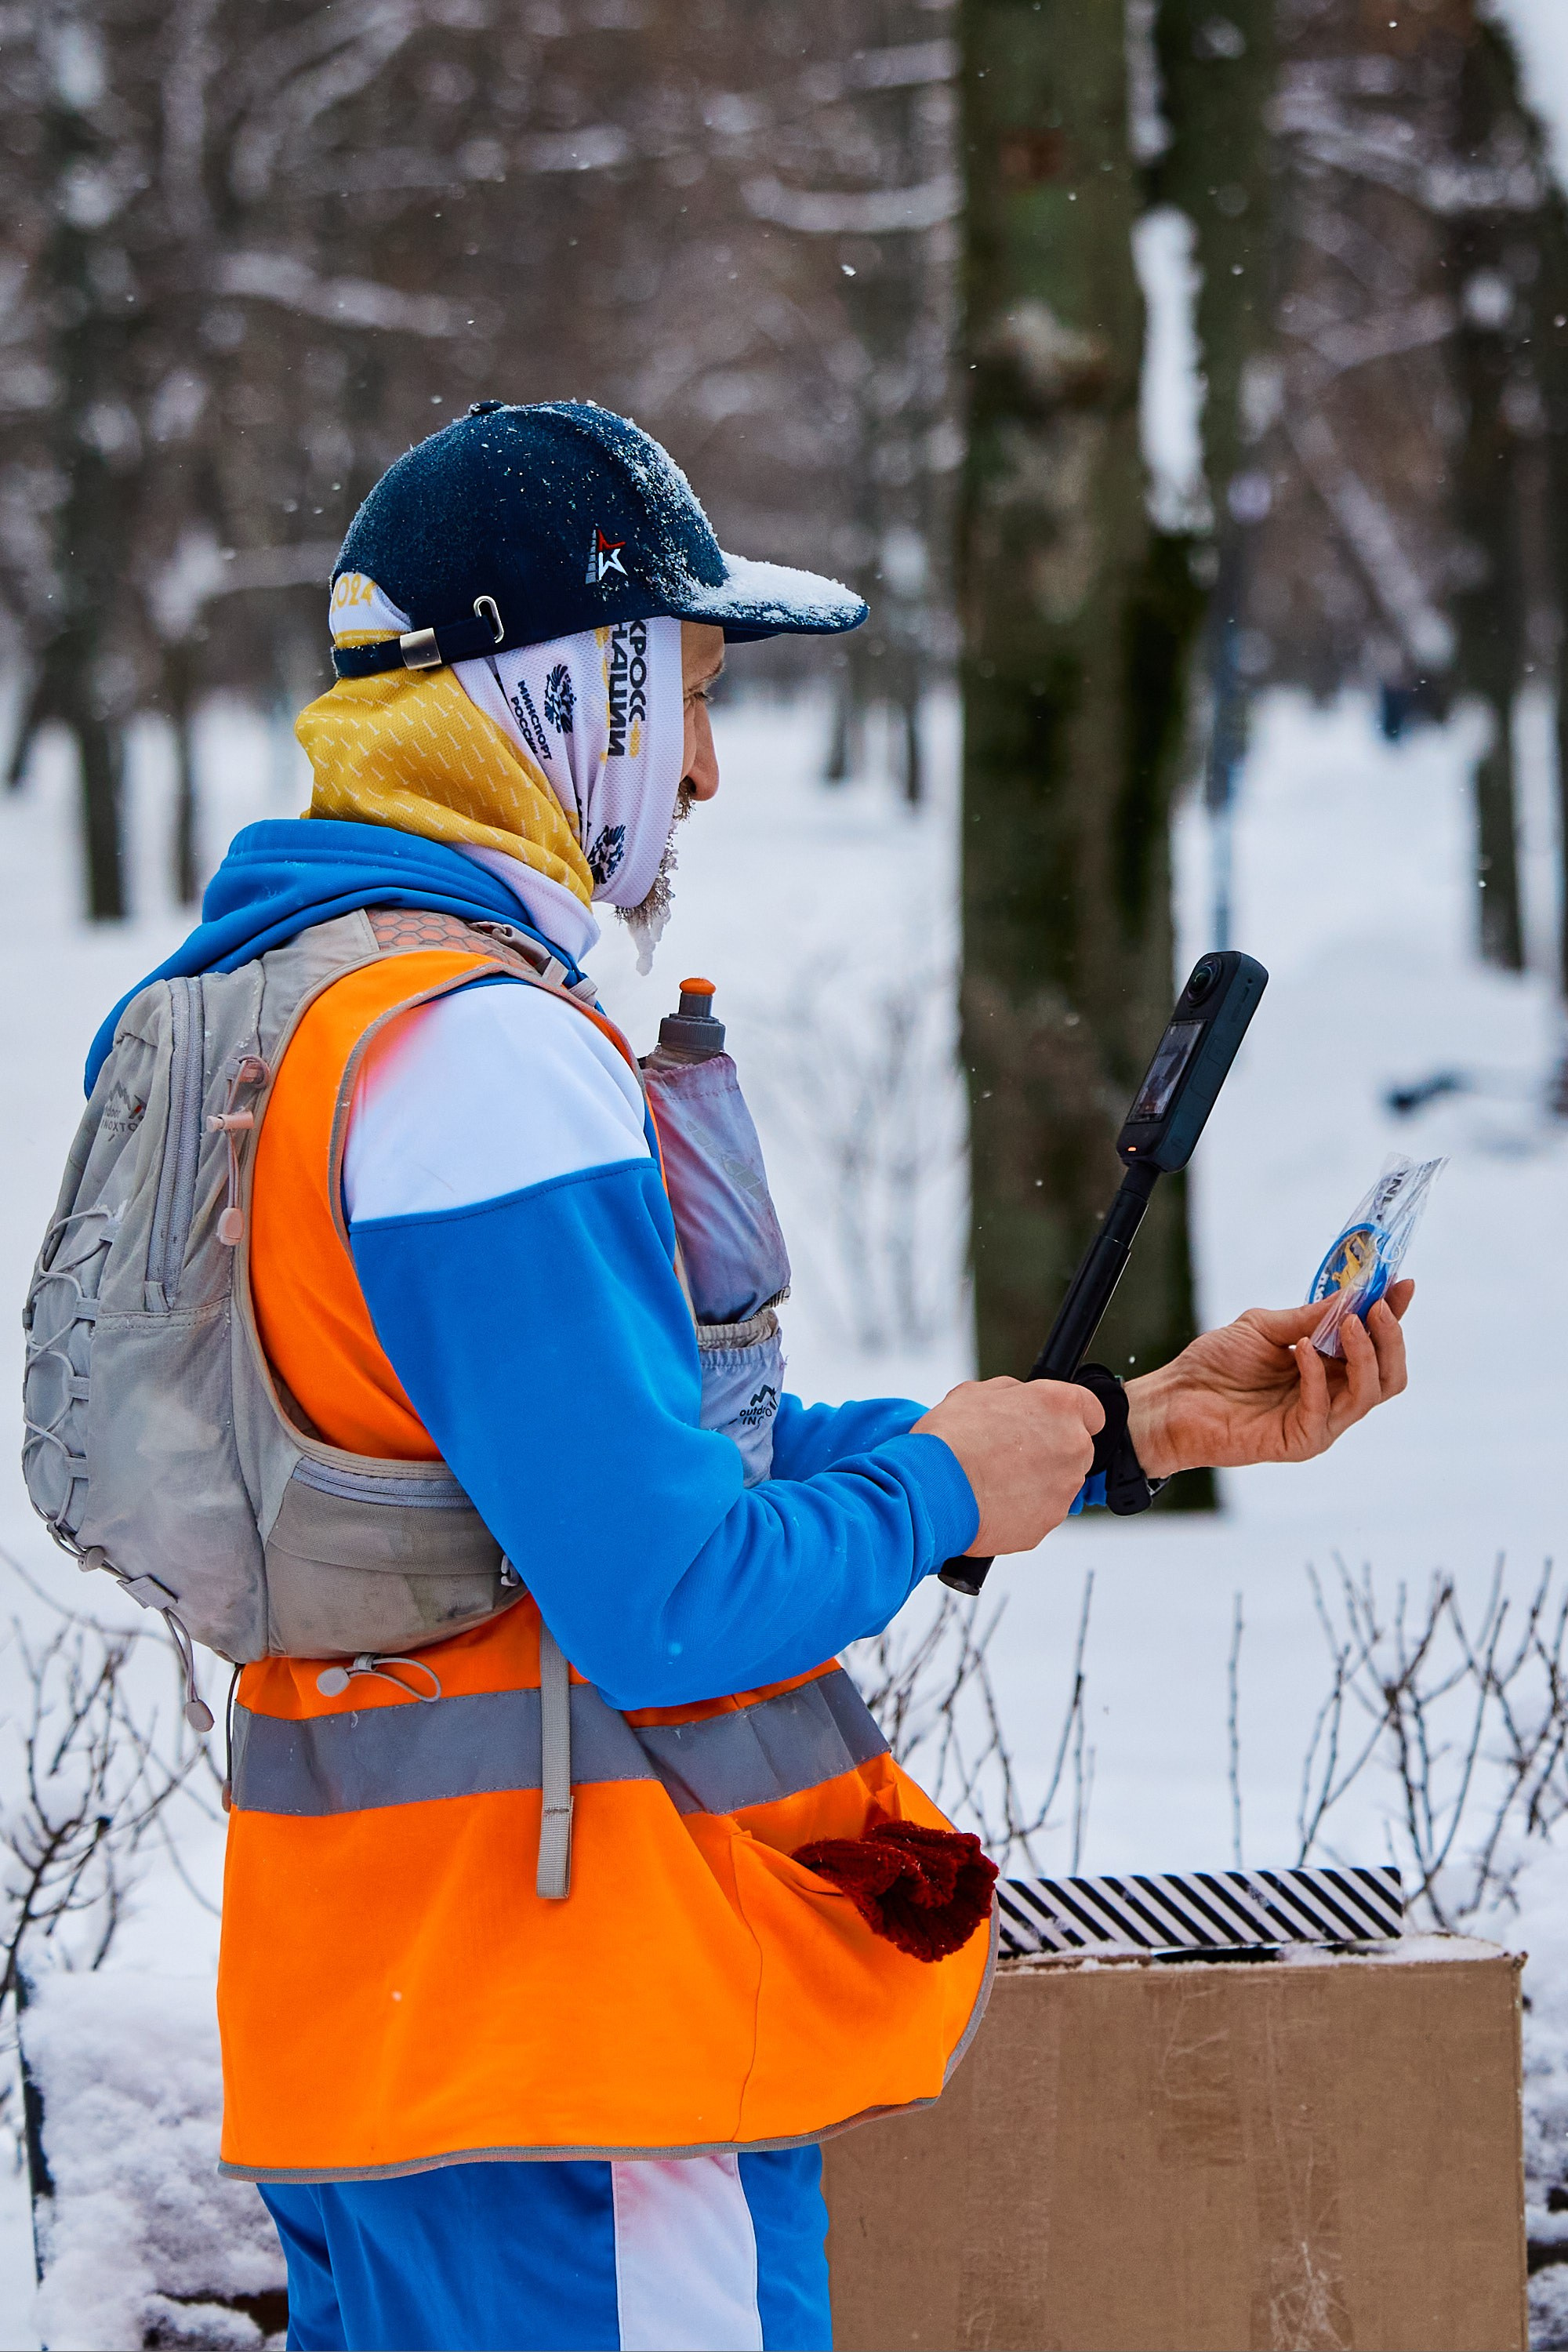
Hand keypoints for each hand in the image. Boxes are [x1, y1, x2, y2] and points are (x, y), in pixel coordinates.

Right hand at [913, 1376, 1104, 1556]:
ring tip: (996, 1481)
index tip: (1052, 1424)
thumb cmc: (950, 1438)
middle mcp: (1073, 1445)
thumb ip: (1011, 1393)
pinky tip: (994, 1502)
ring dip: (1036, 1481)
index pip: (1092, 1410)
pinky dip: (1023, 1509)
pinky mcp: (1050, 1520)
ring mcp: (1064, 1487)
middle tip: (1011, 1454)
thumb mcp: (975, 1393)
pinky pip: (1042, 1511)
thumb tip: (1018, 1398)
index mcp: (1060, 1405)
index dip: (1070, 1416)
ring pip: (1059, 1482)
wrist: (933, 1490)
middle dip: (1050, 1451)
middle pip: (1076, 1448)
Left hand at [1125, 1280, 1412, 1478]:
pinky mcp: (1301, 1441)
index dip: (1393, 1317)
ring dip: (1364, 1354)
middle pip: (1388, 1375)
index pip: (1375, 1345)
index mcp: (1328, 1367)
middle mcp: (1332, 1395)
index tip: (1402, 1284)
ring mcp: (1320, 1421)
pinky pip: (1324, 1409)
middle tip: (1379, 1306)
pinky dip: (1318, 1376)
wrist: (1174, 1398)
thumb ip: (1307, 1317)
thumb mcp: (1263, 1327)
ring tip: (1348, 1323)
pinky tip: (1301, 1350)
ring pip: (1370, 1394)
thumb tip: (1353, 1295)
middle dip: (1390, 1338)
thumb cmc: (1215, 1364)